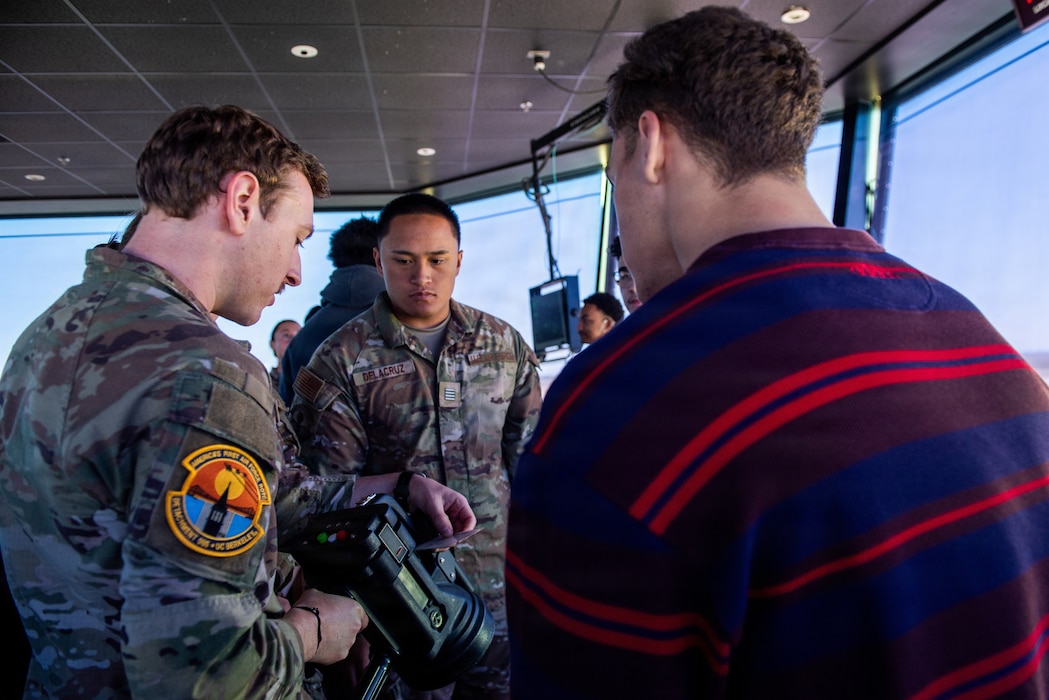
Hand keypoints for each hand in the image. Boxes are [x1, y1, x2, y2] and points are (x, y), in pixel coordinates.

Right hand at [287, 588, 367, 664]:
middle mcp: (354, 626)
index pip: (361, 614)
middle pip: (353, 628)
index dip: (350, 615)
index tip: (342, 615)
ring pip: (345, 641)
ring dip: (336, 638)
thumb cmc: (308, 612)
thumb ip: (324, 596)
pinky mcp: (339, 655)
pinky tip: (318, 643)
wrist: (300, 631)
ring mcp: (348, 642)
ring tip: (320, 633)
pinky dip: (329, 649)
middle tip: (328, 624)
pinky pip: (336, 652)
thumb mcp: (315, 593)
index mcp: (354, 608)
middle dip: (342, 627)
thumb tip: (320, 598)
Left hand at [355, 474, 476, 537]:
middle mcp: (453, 510)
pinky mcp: (434, 521)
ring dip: (444, 540)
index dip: (465, 531)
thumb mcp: (432, 503)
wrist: (403, 487)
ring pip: (449, 533)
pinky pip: (439, 533)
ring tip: (435, 545)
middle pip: (460, 529)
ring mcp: (444, 517)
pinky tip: (431, 542)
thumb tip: (448, 536)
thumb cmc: (421, 488)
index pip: (469, 520)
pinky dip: (437, 539)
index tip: (456, 539)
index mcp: (458, 502)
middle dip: (453, 538)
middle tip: (442, 546)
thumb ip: (441, 520)